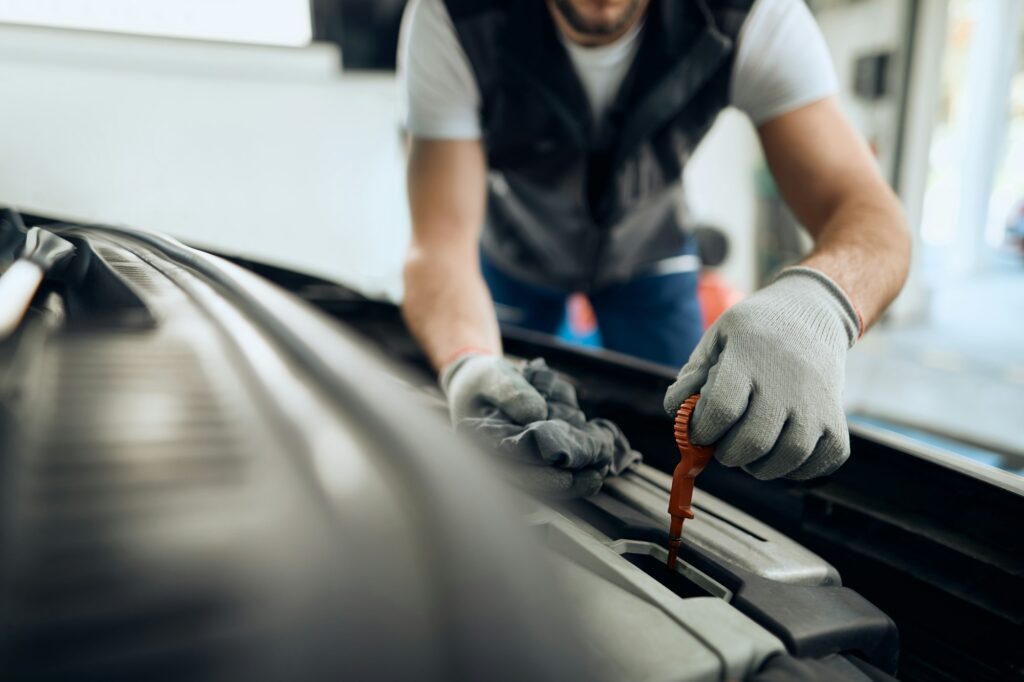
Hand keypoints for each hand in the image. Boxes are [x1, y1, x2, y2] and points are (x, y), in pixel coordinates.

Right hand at [443, 356, 639, 497]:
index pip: (509, 472)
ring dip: (570, 484)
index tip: (568, 475)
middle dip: (563, 484)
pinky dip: (569, 472)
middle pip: (528, 485)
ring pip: (540, 485)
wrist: (476, 386)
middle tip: (594, 477)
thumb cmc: (481, 381)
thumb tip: (537, 415)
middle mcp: (491, 464)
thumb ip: (511, 393)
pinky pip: (547, 473)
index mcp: (477, 449)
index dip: (540, 477)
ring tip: (598, 475)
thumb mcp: (492, 376)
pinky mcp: (525, 462)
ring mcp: (509, 465)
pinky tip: (593, 468)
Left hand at [664, 267, 860, 479]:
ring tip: (749, 453)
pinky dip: (799, 470)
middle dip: (727, 454)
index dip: (702, 429)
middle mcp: (786, 381)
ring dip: (760, 467)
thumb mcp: (718, 337)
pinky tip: (781, 453)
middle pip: (752, 441)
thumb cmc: (755, 331)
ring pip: (788, 457)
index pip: (721, 408)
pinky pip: (823, 461)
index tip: (699, 429)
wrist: (812, 312)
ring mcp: (816, 402)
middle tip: (722, 445)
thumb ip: (693, 374)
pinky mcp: (837, 418)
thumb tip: (676, 410)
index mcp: (749, 357)